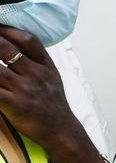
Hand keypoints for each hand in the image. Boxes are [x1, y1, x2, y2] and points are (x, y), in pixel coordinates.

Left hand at [0, 27, 87, 157]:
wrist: (62, 132)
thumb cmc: (54, 105)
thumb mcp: (53, 78)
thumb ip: (36, 60)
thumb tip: (14, 43)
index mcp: (45, 66)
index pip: (27, 39)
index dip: (6, 30)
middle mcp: (35, 74)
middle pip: (4, 47)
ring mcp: (24, 89)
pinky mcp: (14, 104)